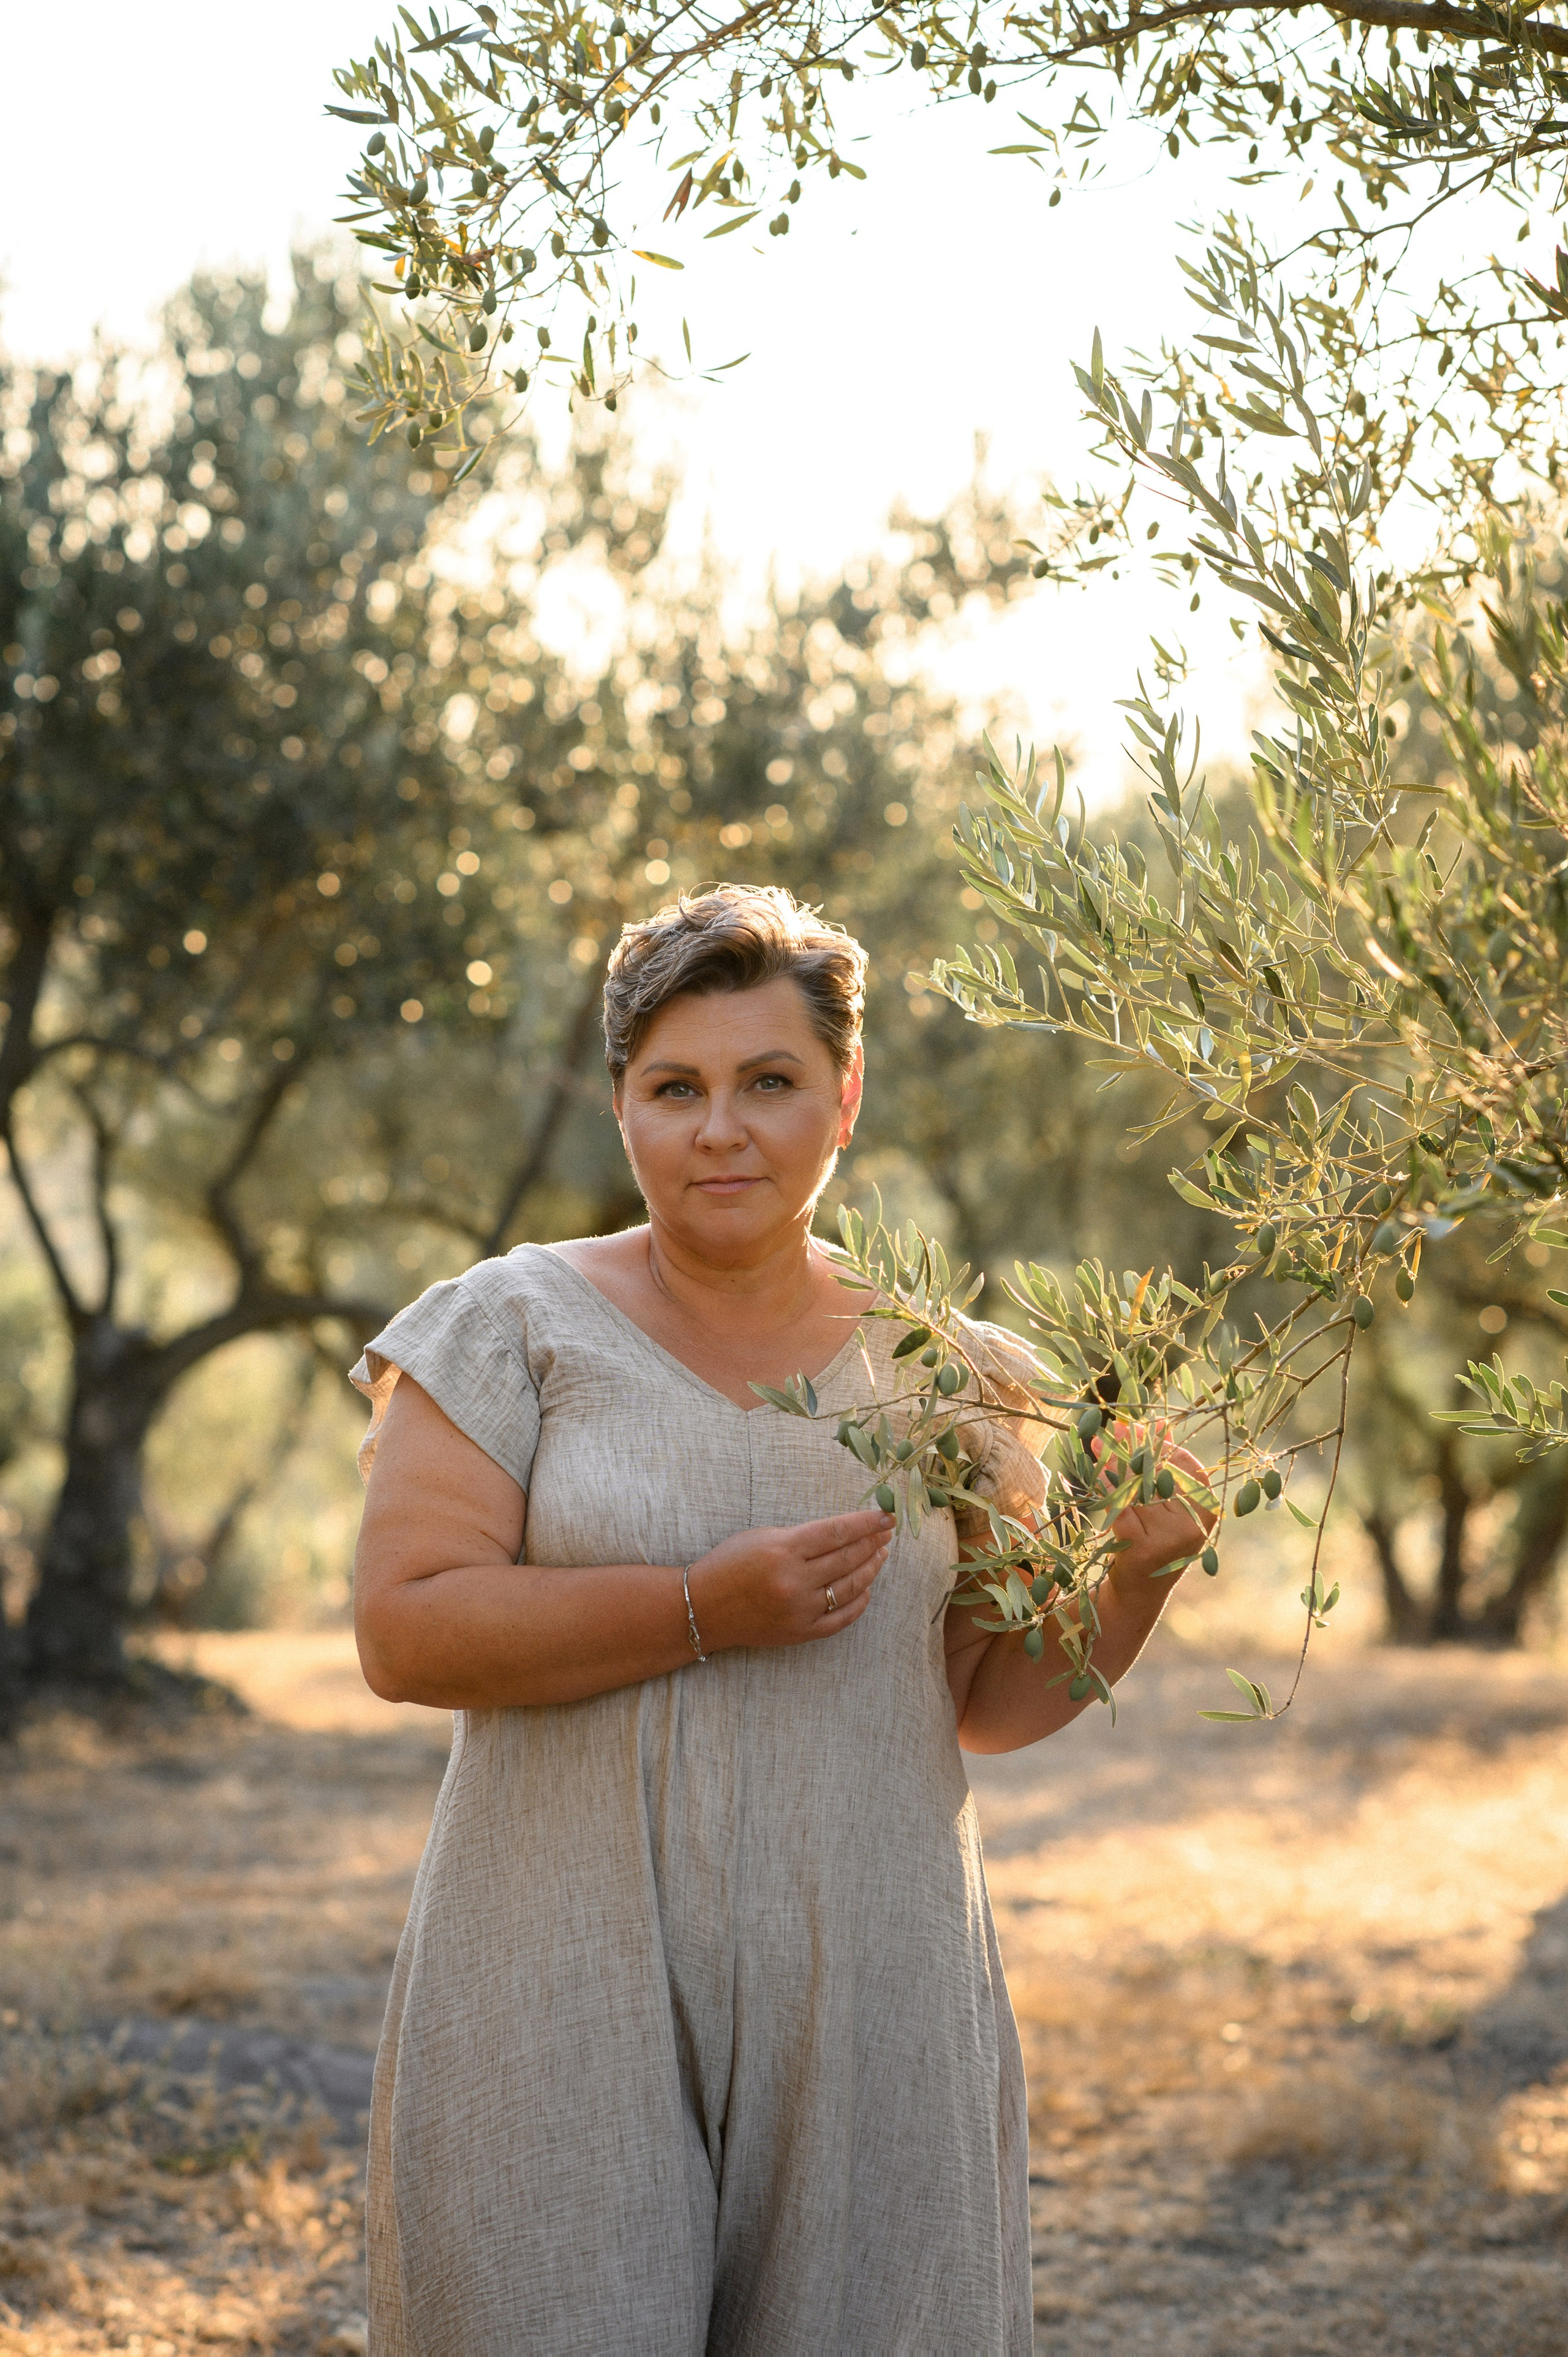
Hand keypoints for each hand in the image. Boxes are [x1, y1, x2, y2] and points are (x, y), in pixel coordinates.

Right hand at [688, 1508, 894, 1651]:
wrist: (702, 1608)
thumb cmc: (729, 1564)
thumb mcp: (762, 1537)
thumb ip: (801, 1537)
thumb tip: (843, 1534)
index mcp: (783, 1550)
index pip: (837, 1533)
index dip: (866, 1524)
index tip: (885, 1517)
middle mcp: (794, 1581)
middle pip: (848, 1559)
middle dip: (873, 1543)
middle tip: (887, 1533)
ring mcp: (799, 1610)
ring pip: (850, 1587)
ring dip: (870, 1569)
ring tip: (880, 1555)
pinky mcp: (800, 1632)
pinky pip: (841, 1618)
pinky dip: (859, 1602)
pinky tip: (866, 1588)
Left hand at [1091, 1422, 1214, 1588]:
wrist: (1138, 1594)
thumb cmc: (1153, 1542)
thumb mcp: (1169, 1509)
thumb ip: (1168, 1471)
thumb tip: (1160, 1424)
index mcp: (1206, 1514)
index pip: (1189, 1468)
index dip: (1167, 1445)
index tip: (1147, 1425)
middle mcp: (1192, 1528)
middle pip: (1160, 1475)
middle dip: (1136, 1447)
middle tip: (1116, 1427)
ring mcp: (1168, 1540)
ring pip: (1138, 1490)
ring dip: (1115, 1463)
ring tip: (1098, 1443)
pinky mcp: (1141, 1549)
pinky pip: (1121, 1507)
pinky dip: (1107, 1486)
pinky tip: (1095, 1470)